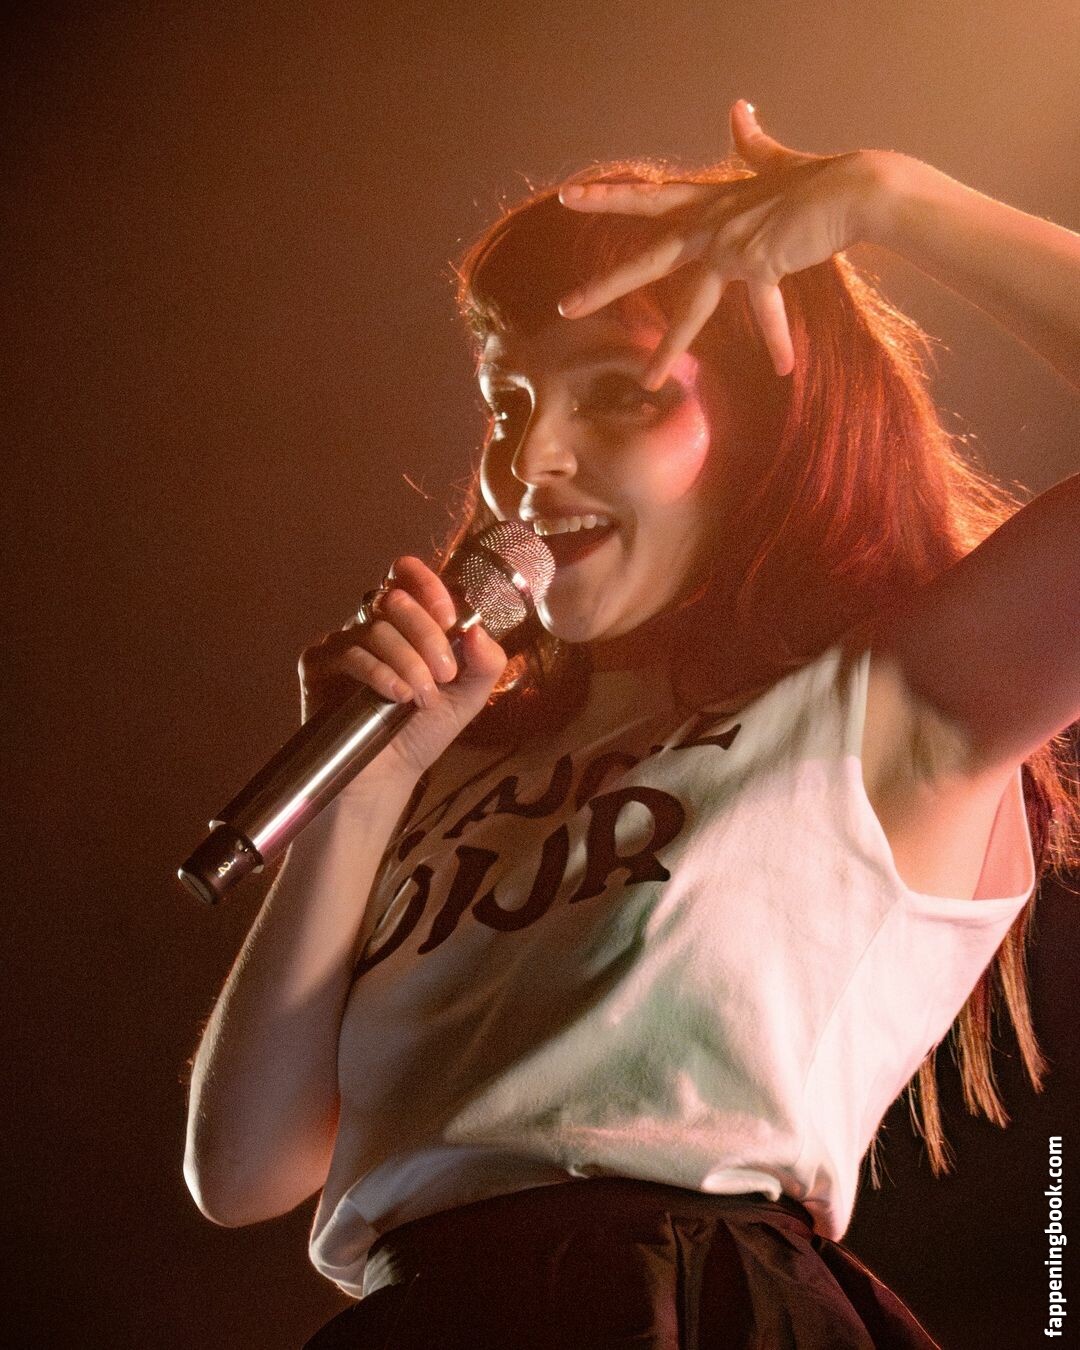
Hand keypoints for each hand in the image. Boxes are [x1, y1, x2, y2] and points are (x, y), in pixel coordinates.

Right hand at [298, 556, 507, 782]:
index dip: (427, 585)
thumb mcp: (468, 697)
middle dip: (428, 636)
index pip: (407, 577)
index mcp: (406, 624)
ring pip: (376, 628)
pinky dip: (378, 673)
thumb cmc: (423, 732)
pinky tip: (396, 697)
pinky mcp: (318, 665)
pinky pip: (349, 653)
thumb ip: (485, 663)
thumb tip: (478, 630)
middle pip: (396, 600)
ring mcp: (342, 643)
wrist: (389, 774)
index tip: (449, 618)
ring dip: (408, 662)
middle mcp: (371, 626)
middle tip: (445, 674)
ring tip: (421, 698)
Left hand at [556, 100, 882, 383]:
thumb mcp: (776, 162)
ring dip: (670, 348)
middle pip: (647, 259)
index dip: (608, 196)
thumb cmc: (821, 179)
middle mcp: (712, 224)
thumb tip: (738, 108)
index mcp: (711, 200)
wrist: (855, 188)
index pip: (648, 198)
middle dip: (605, 286)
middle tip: (564, 308)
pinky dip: (779, 339)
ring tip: (649, 381)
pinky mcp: (758, 264)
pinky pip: (766, 312)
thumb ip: (751, 143)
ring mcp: (731, 245)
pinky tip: (783, 367)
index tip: (568, 196)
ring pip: (692, 306)